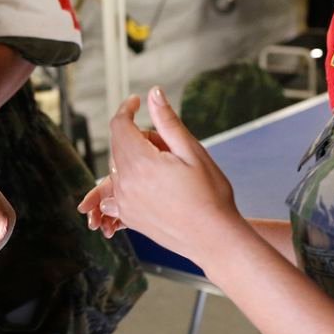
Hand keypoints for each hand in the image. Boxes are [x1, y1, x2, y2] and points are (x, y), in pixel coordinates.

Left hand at [79, 87, 240, 263]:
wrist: (215, 239)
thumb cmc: (211, 197)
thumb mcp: (193, 152)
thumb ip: (168, 121)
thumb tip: (153, 94)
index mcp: (141, 163)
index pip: (120, 125)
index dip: (127, 109)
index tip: (136, 102)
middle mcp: (126, 184)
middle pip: (120, 145)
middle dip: (140, 138)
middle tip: (170, 148)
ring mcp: (124, 202)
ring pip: (119, 167)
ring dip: (136, 160)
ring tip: (169, 172)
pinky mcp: (128, 216)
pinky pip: (118, 190)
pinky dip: (131, 181)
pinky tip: (156, 187)